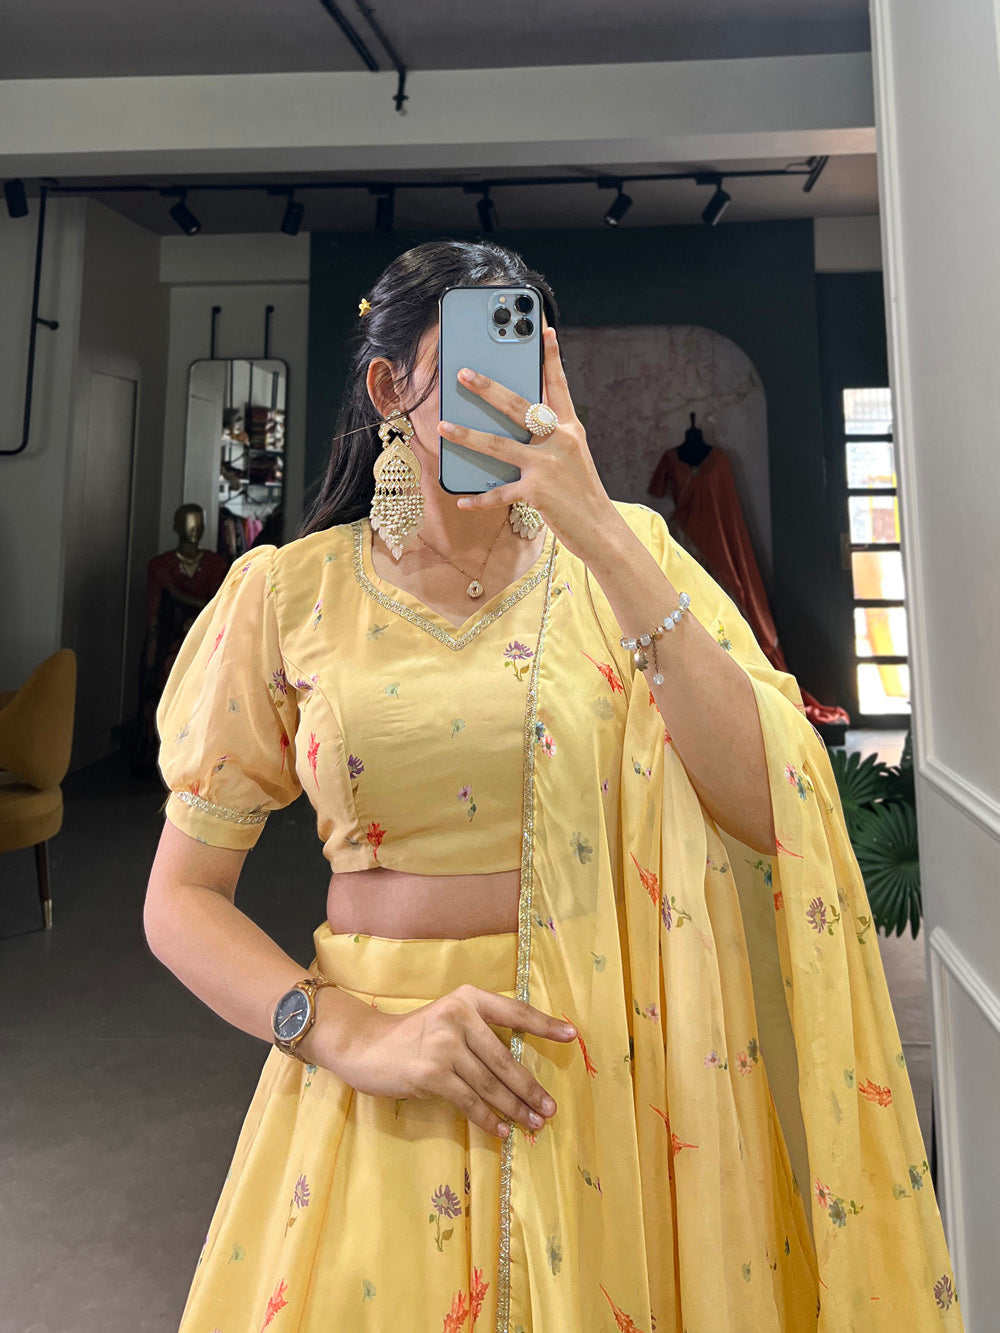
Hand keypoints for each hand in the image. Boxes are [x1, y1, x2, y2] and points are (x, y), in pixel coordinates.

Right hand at [338, 983, 576, 1138]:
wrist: (366, 1046)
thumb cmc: (414, 1035)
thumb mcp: (448, 1019)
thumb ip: (479, 1033)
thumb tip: (519, 1069)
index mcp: (467, 998)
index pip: (514, 1011)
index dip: (545, 1025)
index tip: (572, 1036)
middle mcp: (458, 1017)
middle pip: (506, 1059)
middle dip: (531, 1088)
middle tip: (550, 1109)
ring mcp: (444, 1045)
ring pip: (491, 1085)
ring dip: (515, 1109)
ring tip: (533, 1124)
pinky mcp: (431, 1075)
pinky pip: (469, 1102)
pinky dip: (488, 1119)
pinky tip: (501, 1131)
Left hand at [438, 326, 616, 562]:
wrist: (600, 528)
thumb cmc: (582, 492)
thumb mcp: (573, 457)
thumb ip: (551, 438)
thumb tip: (517, 426)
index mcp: (570, 429)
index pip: (558, 387)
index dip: (551, 357)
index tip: (544, 329)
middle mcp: (560, 441)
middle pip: (519, 407)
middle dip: (488, 389)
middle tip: (464, 374)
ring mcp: (547, 466)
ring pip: (499, 445)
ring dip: (468, 435)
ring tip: (444, 426)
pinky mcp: (537, 492)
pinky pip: (500, 493)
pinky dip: (479, 499)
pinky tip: (461, 500)